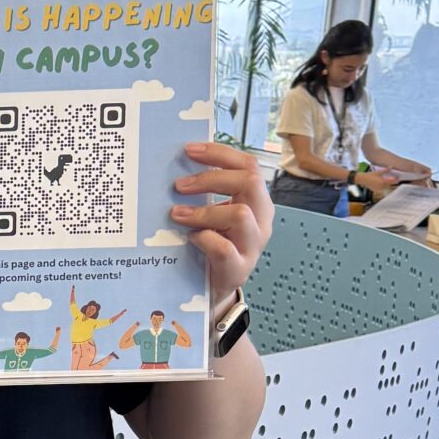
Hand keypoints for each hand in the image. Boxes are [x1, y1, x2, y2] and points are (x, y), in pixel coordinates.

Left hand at [172, 141, 271, 301]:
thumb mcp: (215, 215)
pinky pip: (224, 248)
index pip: (248, 165)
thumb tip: (177, 166)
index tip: (189, 150)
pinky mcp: (238, 269)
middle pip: (250, 182)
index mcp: (257, 201)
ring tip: (178, 214)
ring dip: (204, 211)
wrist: (215, 289)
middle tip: (179, 186)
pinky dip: (204, 239)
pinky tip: (190, 238)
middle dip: (211, 178)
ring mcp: (252, 245)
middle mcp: (261, 220)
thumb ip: (207, 193)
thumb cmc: (213, 245)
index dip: (220, 153)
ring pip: (240, 214)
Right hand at [360, 167, 399, 197]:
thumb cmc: (370, 175)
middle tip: (395, 179)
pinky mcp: (376, 190)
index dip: (396, 180)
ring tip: (388, 181)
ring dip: (388, 185)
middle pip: (390, 185)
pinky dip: (383, 186)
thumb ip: (386, 170)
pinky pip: (382, 189)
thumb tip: (391, 166)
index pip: (392, 181)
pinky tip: (382, 184)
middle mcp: (382, 186)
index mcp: (383, 182)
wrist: (363, 179)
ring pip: (386, 187)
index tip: (398, 178)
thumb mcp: (379, 172)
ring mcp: (379, 189)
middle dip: (392, 182)